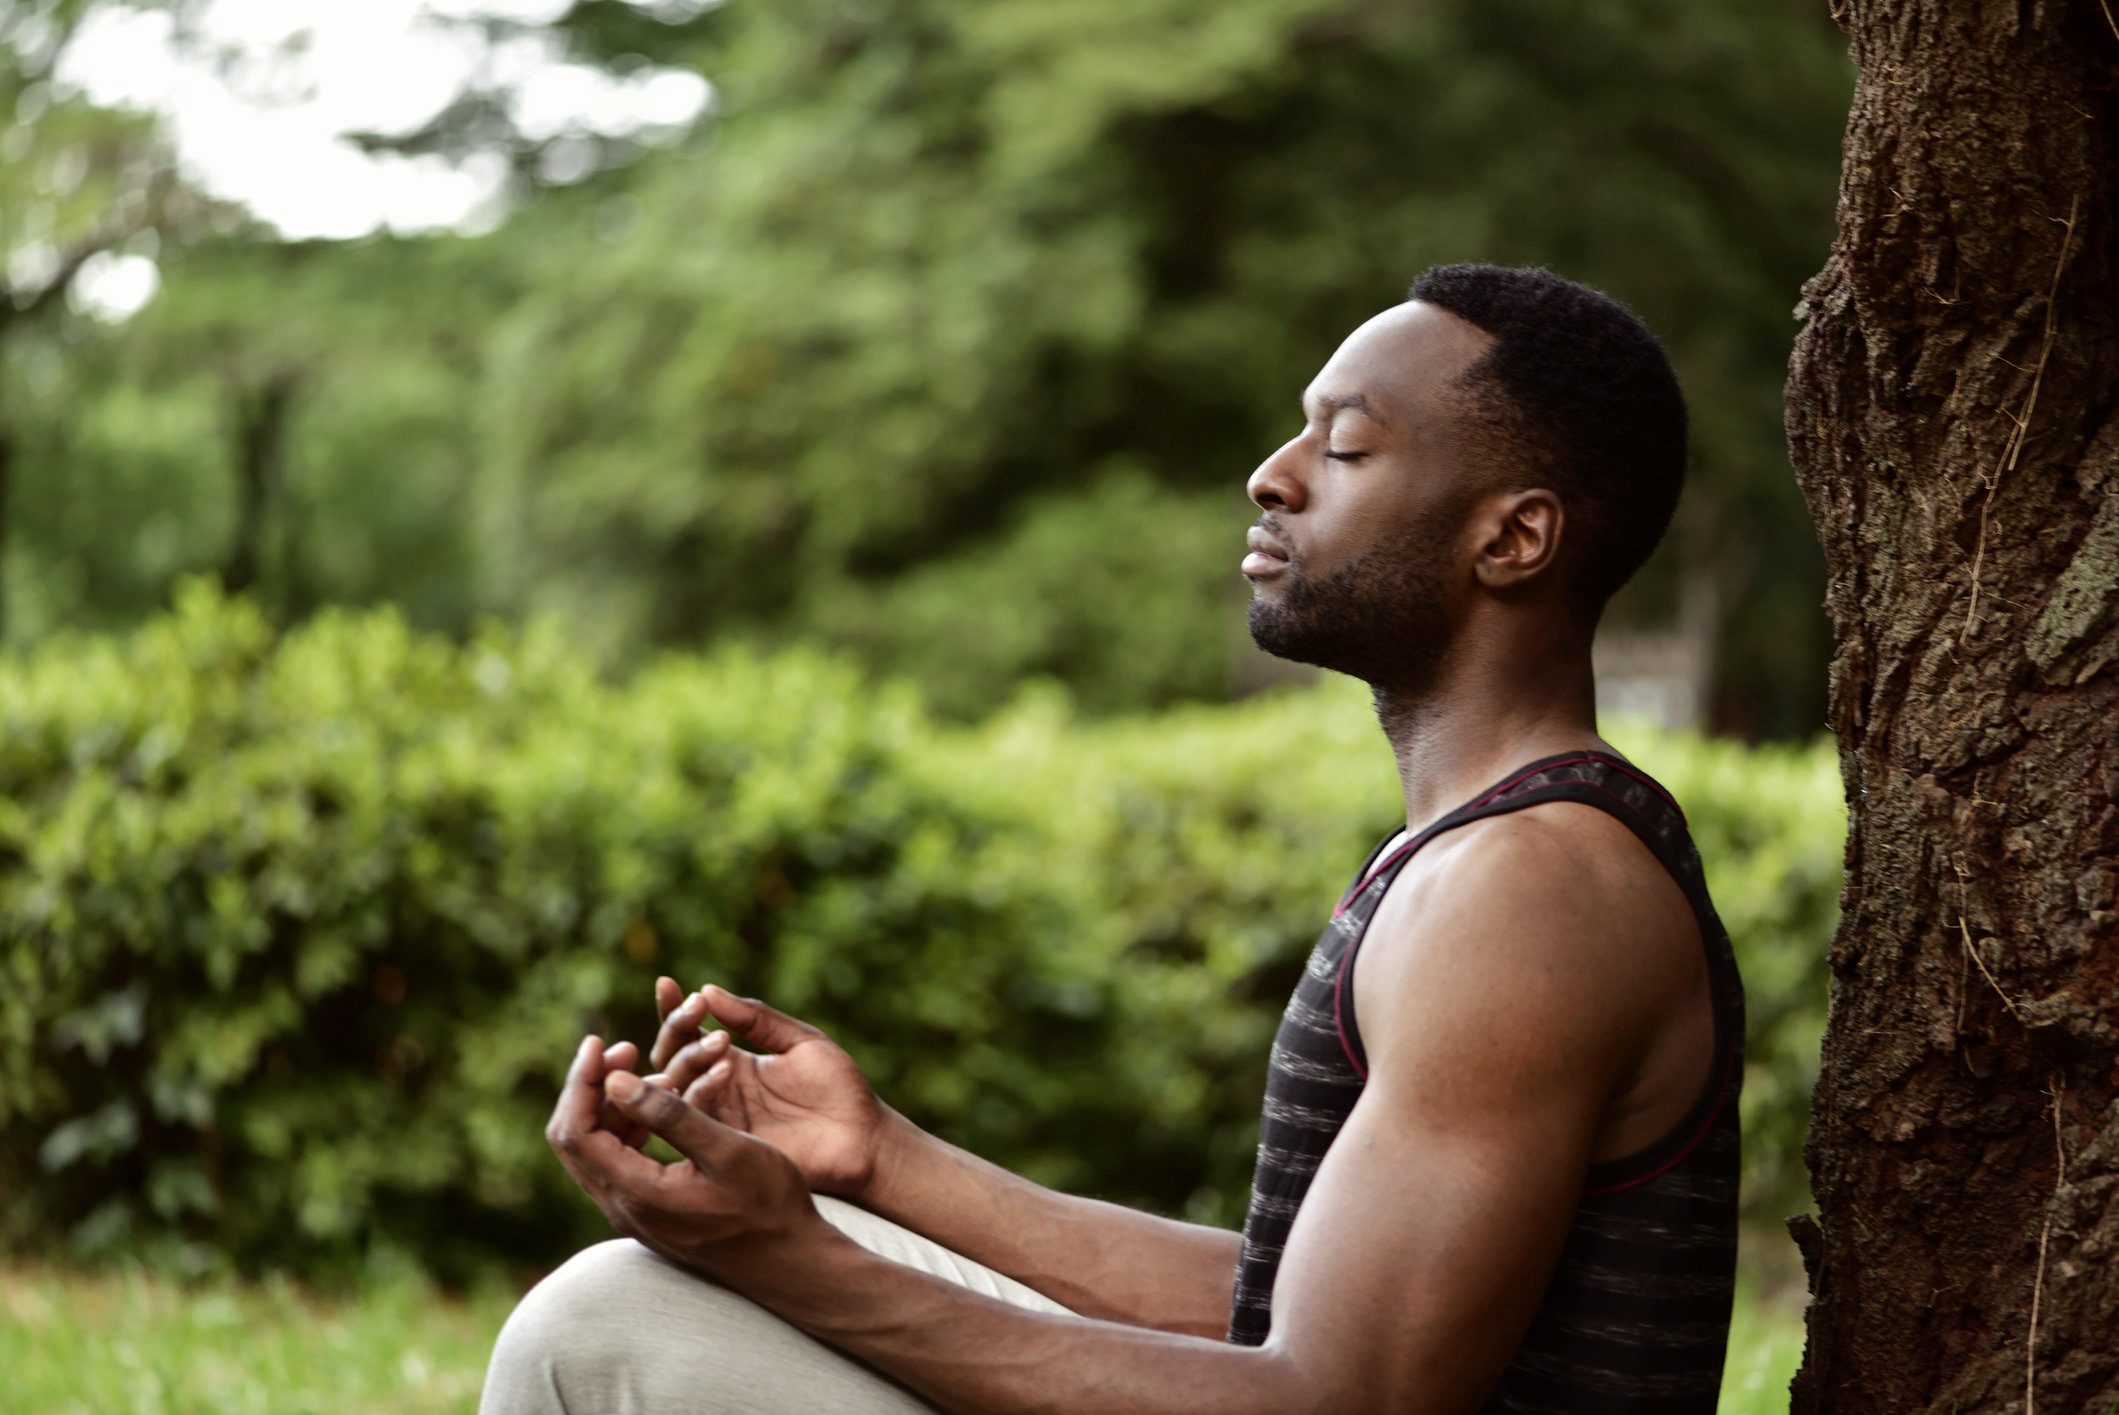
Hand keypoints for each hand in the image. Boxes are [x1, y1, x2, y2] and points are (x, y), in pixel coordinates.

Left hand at [546, 1034, 822, 1280]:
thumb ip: (671, 1116)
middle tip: (625, 1048)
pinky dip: (627, 1126)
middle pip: (573, 1139)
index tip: (601, 1040)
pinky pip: (617, 1162)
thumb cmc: (770, 1206)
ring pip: (594, 1150)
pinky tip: (661, 1104)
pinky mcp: (649, 1213)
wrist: (790, 1262)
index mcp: (637, 1193)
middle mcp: (623, 1208)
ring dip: (611, 1106)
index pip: (576, 1132)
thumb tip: (616, 1081)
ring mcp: (634, 1214)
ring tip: (653, 1071)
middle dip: (590, 1087)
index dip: (581, 1082)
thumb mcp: (727, 1152)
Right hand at [642, 978, 891, 1199]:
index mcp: (731, 1063)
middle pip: (672, 1059)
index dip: (672, 1010)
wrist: (864, 1138)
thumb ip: (756, 1019)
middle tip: (696, 1008)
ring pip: (677, 1087)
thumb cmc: (838, 1088)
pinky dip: (702, 1090)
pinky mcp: (725, 1145)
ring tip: (720, 1040)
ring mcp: (719, 1119)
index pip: (688, 1035)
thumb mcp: (799, 1041)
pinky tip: (725, 1068)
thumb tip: (709, 989)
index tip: (667, 982)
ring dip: (689, 1058)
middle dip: (677, 1030)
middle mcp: (717, 1091)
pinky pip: (697, 1118)